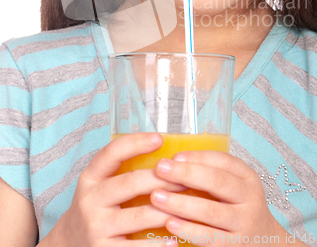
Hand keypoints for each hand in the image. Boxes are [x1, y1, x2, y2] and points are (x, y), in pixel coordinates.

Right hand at [49, 133, 185, 246]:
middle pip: (131, 182)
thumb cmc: (97, 209)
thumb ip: (122, 172)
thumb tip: (166, 158)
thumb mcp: (99, 185)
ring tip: (189, 207)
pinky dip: (158, 244)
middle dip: (163, 179)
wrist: (68, 244)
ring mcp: (95, 226)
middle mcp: (90, 200)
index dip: (135, 143)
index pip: (112, 153)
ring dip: (168, 210)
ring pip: (139, 215)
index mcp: (90, 177)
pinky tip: (175, 240)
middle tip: (187, 178)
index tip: (159, 138)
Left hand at [150, 151, 292, 245]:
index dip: (197, 157)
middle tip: (160, 169)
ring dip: (181, 203)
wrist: (264, 242)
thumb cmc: (237, 207)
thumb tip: (172, 161)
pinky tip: (170, 223)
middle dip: (186, 174)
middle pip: (217, 182)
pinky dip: (188, 230)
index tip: (174, 156)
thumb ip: (210, 173)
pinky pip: (209, 238)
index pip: (223, 161)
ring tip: (157, 197)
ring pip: (211, 211)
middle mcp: (250, 199)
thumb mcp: (234, 186)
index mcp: (248, 177)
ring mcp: (244, 224)